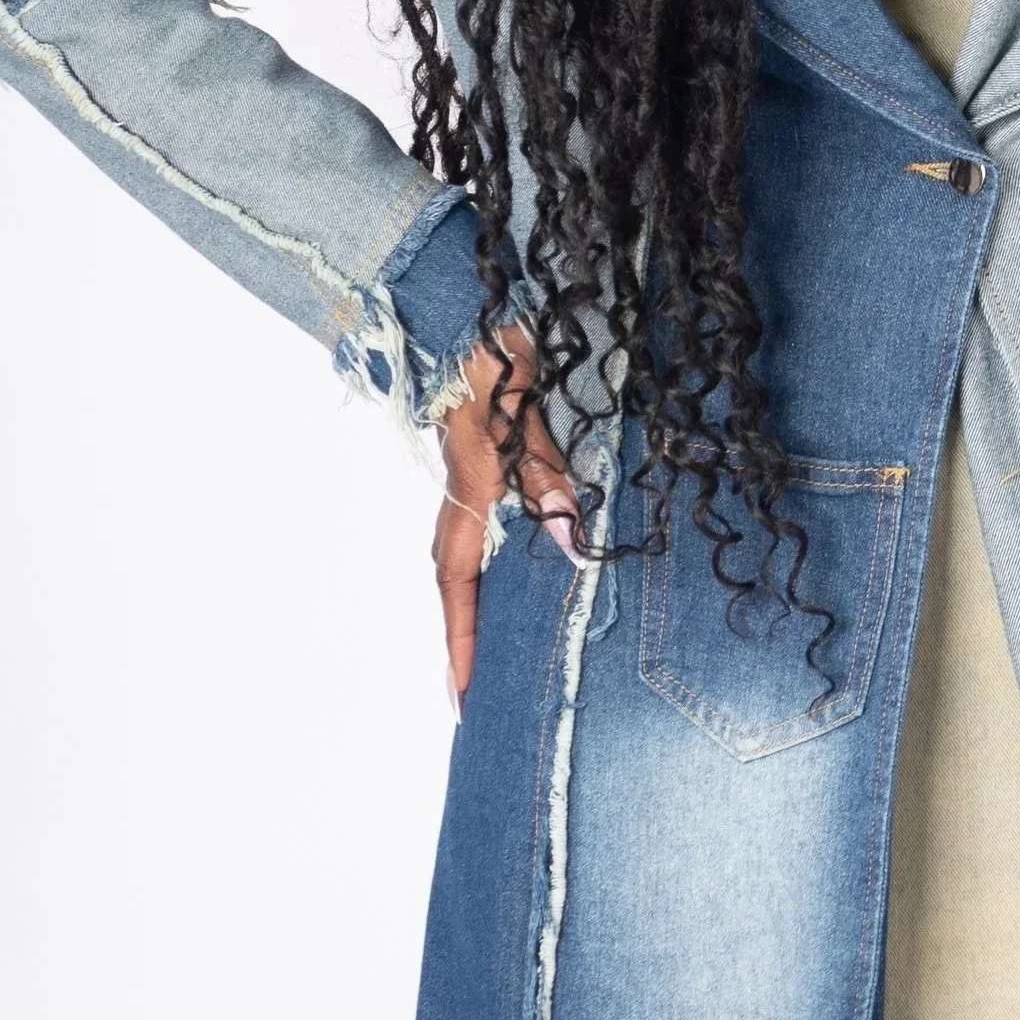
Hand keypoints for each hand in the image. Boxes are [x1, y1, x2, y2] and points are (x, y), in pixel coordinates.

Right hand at [434, 332, 579, 709]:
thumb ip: (544, 479)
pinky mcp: (479, 479)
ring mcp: (465, 492)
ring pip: (462, 570)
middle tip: (468, 699)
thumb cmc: (496, 365)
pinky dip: (483, 582)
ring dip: (470, 616)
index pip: (459, 586)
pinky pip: (477, 546)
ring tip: (481, 664)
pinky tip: (500, 597)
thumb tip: (566, 539)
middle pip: (453, 589)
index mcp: (467, 496)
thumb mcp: (525, 420)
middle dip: (461, 644)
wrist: (472, 319)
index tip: (464, 694)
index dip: (463, 643)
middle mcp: (457, 504)